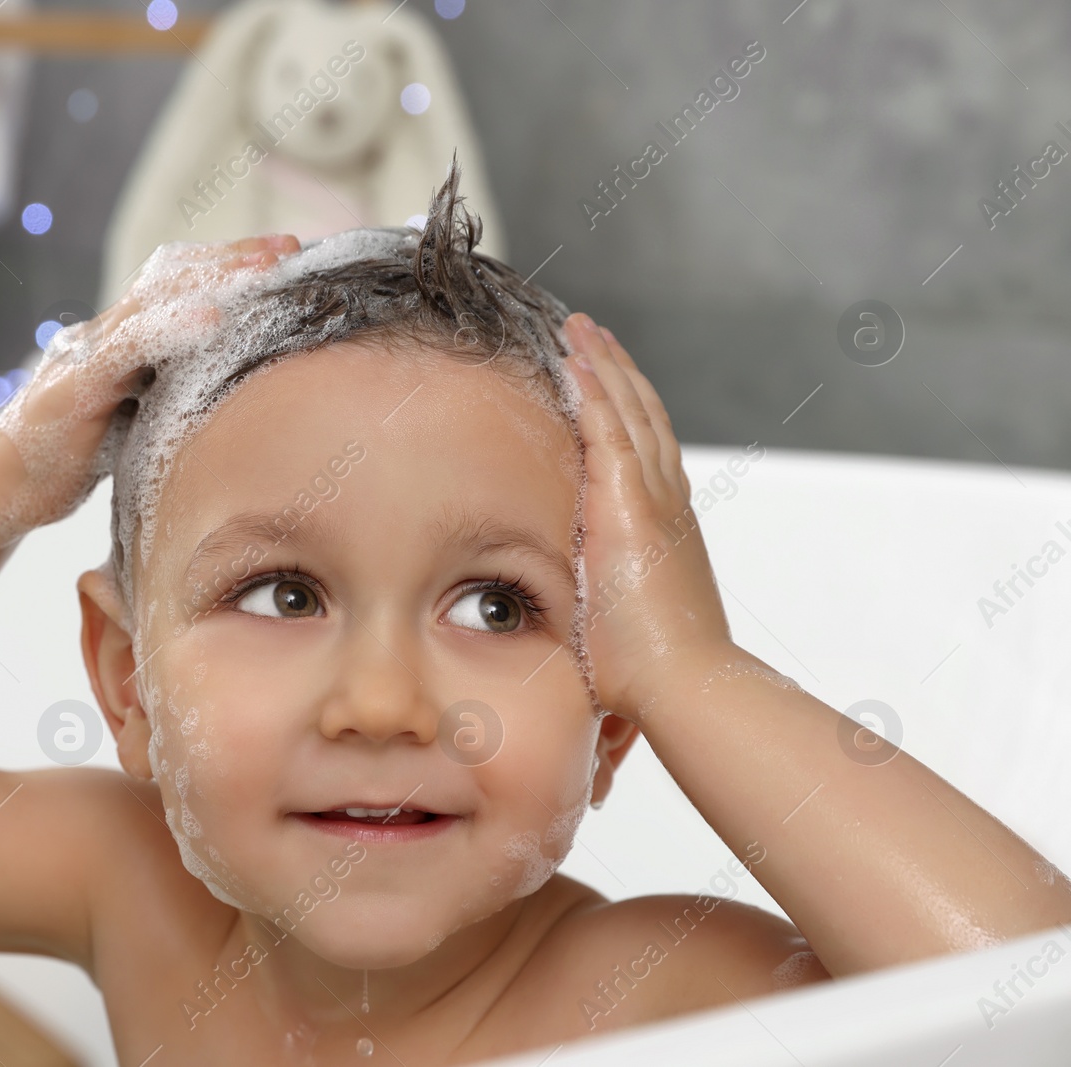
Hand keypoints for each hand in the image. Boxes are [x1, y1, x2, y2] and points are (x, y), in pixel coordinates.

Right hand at [0, 233, 301, 536]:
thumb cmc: (65, 460)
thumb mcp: (132, 422)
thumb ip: (166, 397)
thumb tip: (226, 393)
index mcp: (120, 343)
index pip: (180, 288)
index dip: (230, 268)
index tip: (287, 256)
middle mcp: (104, 336)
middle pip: (172, 278)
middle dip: (232, 259)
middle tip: (291, 247)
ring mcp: (87, 356)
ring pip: (152, 300)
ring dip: (212, 281)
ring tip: (262, 271)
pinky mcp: (74, 387)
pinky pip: (126, 348)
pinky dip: (169, 329)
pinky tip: (211, 322)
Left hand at [561, 313, 732, 720]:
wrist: (683, 681)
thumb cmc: (655, 669)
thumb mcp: (628, 617)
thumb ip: (609, 598)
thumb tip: (589, 616)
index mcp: (664, 524)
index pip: (644, 448)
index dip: (625, 407)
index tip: (605, 376)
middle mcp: (665, 500)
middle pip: (640, 415)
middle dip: (614, 370)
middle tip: (590, 331)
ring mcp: (651, 498)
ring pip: (625, 411)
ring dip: (601, 364)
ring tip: (578, 327)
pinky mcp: (630, 503)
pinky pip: (607, 430)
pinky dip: (591, 390)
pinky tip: (572, 359)